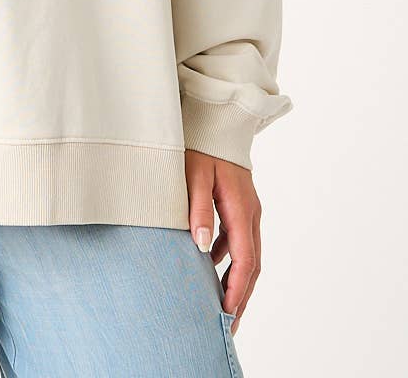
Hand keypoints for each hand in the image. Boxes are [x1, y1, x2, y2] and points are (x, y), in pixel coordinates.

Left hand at [185, 148, 260, 335]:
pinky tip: (209, 266)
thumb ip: (198, 209)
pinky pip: (237, 240)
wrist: (216, 120)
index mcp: (241, 209)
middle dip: (242, 296)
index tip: (228, 313)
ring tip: (221, 304)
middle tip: (229, 324)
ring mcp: (246, 209)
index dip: (237, 289)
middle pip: (251, 264)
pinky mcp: (238, 204)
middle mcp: (249, 213)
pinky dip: (228, 259)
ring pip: (246, 254)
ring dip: (236, 280)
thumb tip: (201, 247)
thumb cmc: (202, 145)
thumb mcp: (193, 175)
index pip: (244, 260)